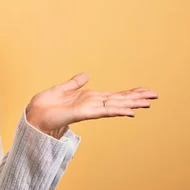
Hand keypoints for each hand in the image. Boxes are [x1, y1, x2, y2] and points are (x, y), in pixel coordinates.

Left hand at [25, 73, 158, 137]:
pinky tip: (129, 112)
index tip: (145, 91)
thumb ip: (75, 83)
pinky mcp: (83, 113)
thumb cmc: (45, 105)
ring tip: (148, 103)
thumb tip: (86, 76)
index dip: (130, 93)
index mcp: (89, 98)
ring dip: (131, 104)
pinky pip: (103, 111)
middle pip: (119, 99)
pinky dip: (117, 110)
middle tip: (155, 95)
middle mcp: (92, 104)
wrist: (33, 114)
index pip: (114, 95)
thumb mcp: (61, 89)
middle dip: (137, 97)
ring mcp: (89, 109)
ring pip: (115, 105)